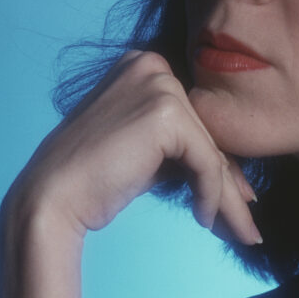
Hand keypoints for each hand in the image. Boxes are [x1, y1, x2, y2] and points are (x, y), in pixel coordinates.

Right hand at [9, 49, 260, 241]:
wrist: (52, 198)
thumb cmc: (93, 180)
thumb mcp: (146, 151)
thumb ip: (182, 147)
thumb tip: (235, 176)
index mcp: (144, 65)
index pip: (195, 119)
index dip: (217, 162)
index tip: (239, 197)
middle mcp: (153, 65)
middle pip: (206, 133)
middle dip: (229, 183)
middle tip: (246, 222)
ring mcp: (159, 84)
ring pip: (211, 151)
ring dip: (228, 198)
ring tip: (243, 232)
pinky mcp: (166, 112)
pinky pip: (206, 161)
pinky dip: (211, 195)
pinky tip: (203, 218)